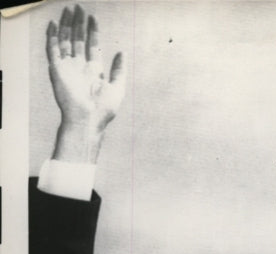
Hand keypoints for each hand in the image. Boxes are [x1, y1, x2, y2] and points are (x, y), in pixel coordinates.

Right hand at [47, 6, 125, 162]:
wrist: (88, 120)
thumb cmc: (104, 109)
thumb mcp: (118, 88)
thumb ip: (119, 70)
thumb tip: (121, 53)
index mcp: (94, 70)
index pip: (92, 45)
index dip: (92, 31)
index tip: (92, 18)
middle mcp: (79, 66)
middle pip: (77, 39)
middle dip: (78, 23)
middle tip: (78, 8)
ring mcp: (68, 67)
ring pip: (65, 40)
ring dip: (66, 26)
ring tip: (68, 11)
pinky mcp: (57, 69)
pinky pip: (53, 49)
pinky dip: (53, 37)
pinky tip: (54, 25)